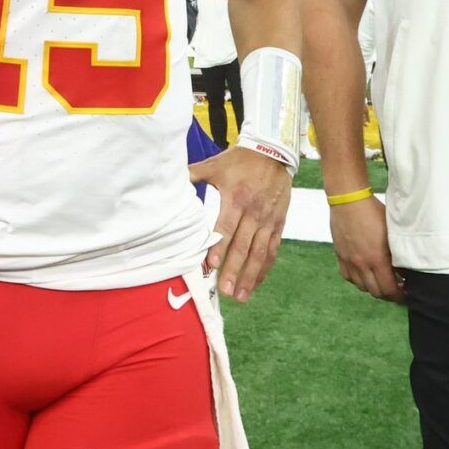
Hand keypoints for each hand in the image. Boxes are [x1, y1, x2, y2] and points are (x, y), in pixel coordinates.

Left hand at [188, 145, 292, 301]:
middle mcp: (254, 212)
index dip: (219, 247)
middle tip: (224, 290)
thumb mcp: (215, 165)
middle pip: (243, 246)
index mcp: (236, 198)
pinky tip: (255, 283)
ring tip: (240, 296)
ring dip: (250, 276)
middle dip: (233, 270)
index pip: (226, 227)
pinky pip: (272, 250)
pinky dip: (264, 268)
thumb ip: (194, 174)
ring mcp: (268, 220)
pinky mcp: (278, 223)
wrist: (274, 152)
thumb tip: (170, 181)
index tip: (211, 265)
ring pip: (260, 253)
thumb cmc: (240, 160)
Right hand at [329, 193, 405, 303]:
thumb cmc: (373, 212)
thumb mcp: (391, 233)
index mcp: (377, 259)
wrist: (348, 199)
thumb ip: (397, 253)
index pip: (389, 290)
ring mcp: (349, 261)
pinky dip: (358, 280)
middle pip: (376, 292)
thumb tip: (404, 271)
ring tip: (382, 281)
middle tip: (397, 290)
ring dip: (373, 287)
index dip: (399, 296)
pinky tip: (365, 273)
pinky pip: (349, 277)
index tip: (406, 293)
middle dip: (388, 294)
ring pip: (362, 287)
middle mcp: (362, 264)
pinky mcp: (340, 256)